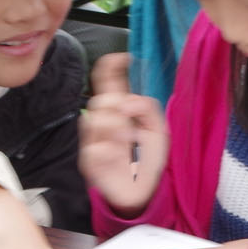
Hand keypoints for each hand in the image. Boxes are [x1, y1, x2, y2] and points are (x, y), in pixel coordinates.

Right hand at [80, 53, 168, 213]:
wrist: (144, 190)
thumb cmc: (148, 159)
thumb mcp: (158, 129)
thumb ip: (148, 108)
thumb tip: (126, 101)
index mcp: (119, 113)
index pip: (107, 84)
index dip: (110, 68)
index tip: (122, 57)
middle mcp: (104, 125)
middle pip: (99, 101)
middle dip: (115, 105)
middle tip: (130, 118)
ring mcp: (94, 143)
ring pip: (94, 121)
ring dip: (115, 127)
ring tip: (129, 140)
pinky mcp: (90, 162)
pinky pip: (94, 149)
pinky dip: (110, 150)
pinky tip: (118, 156)